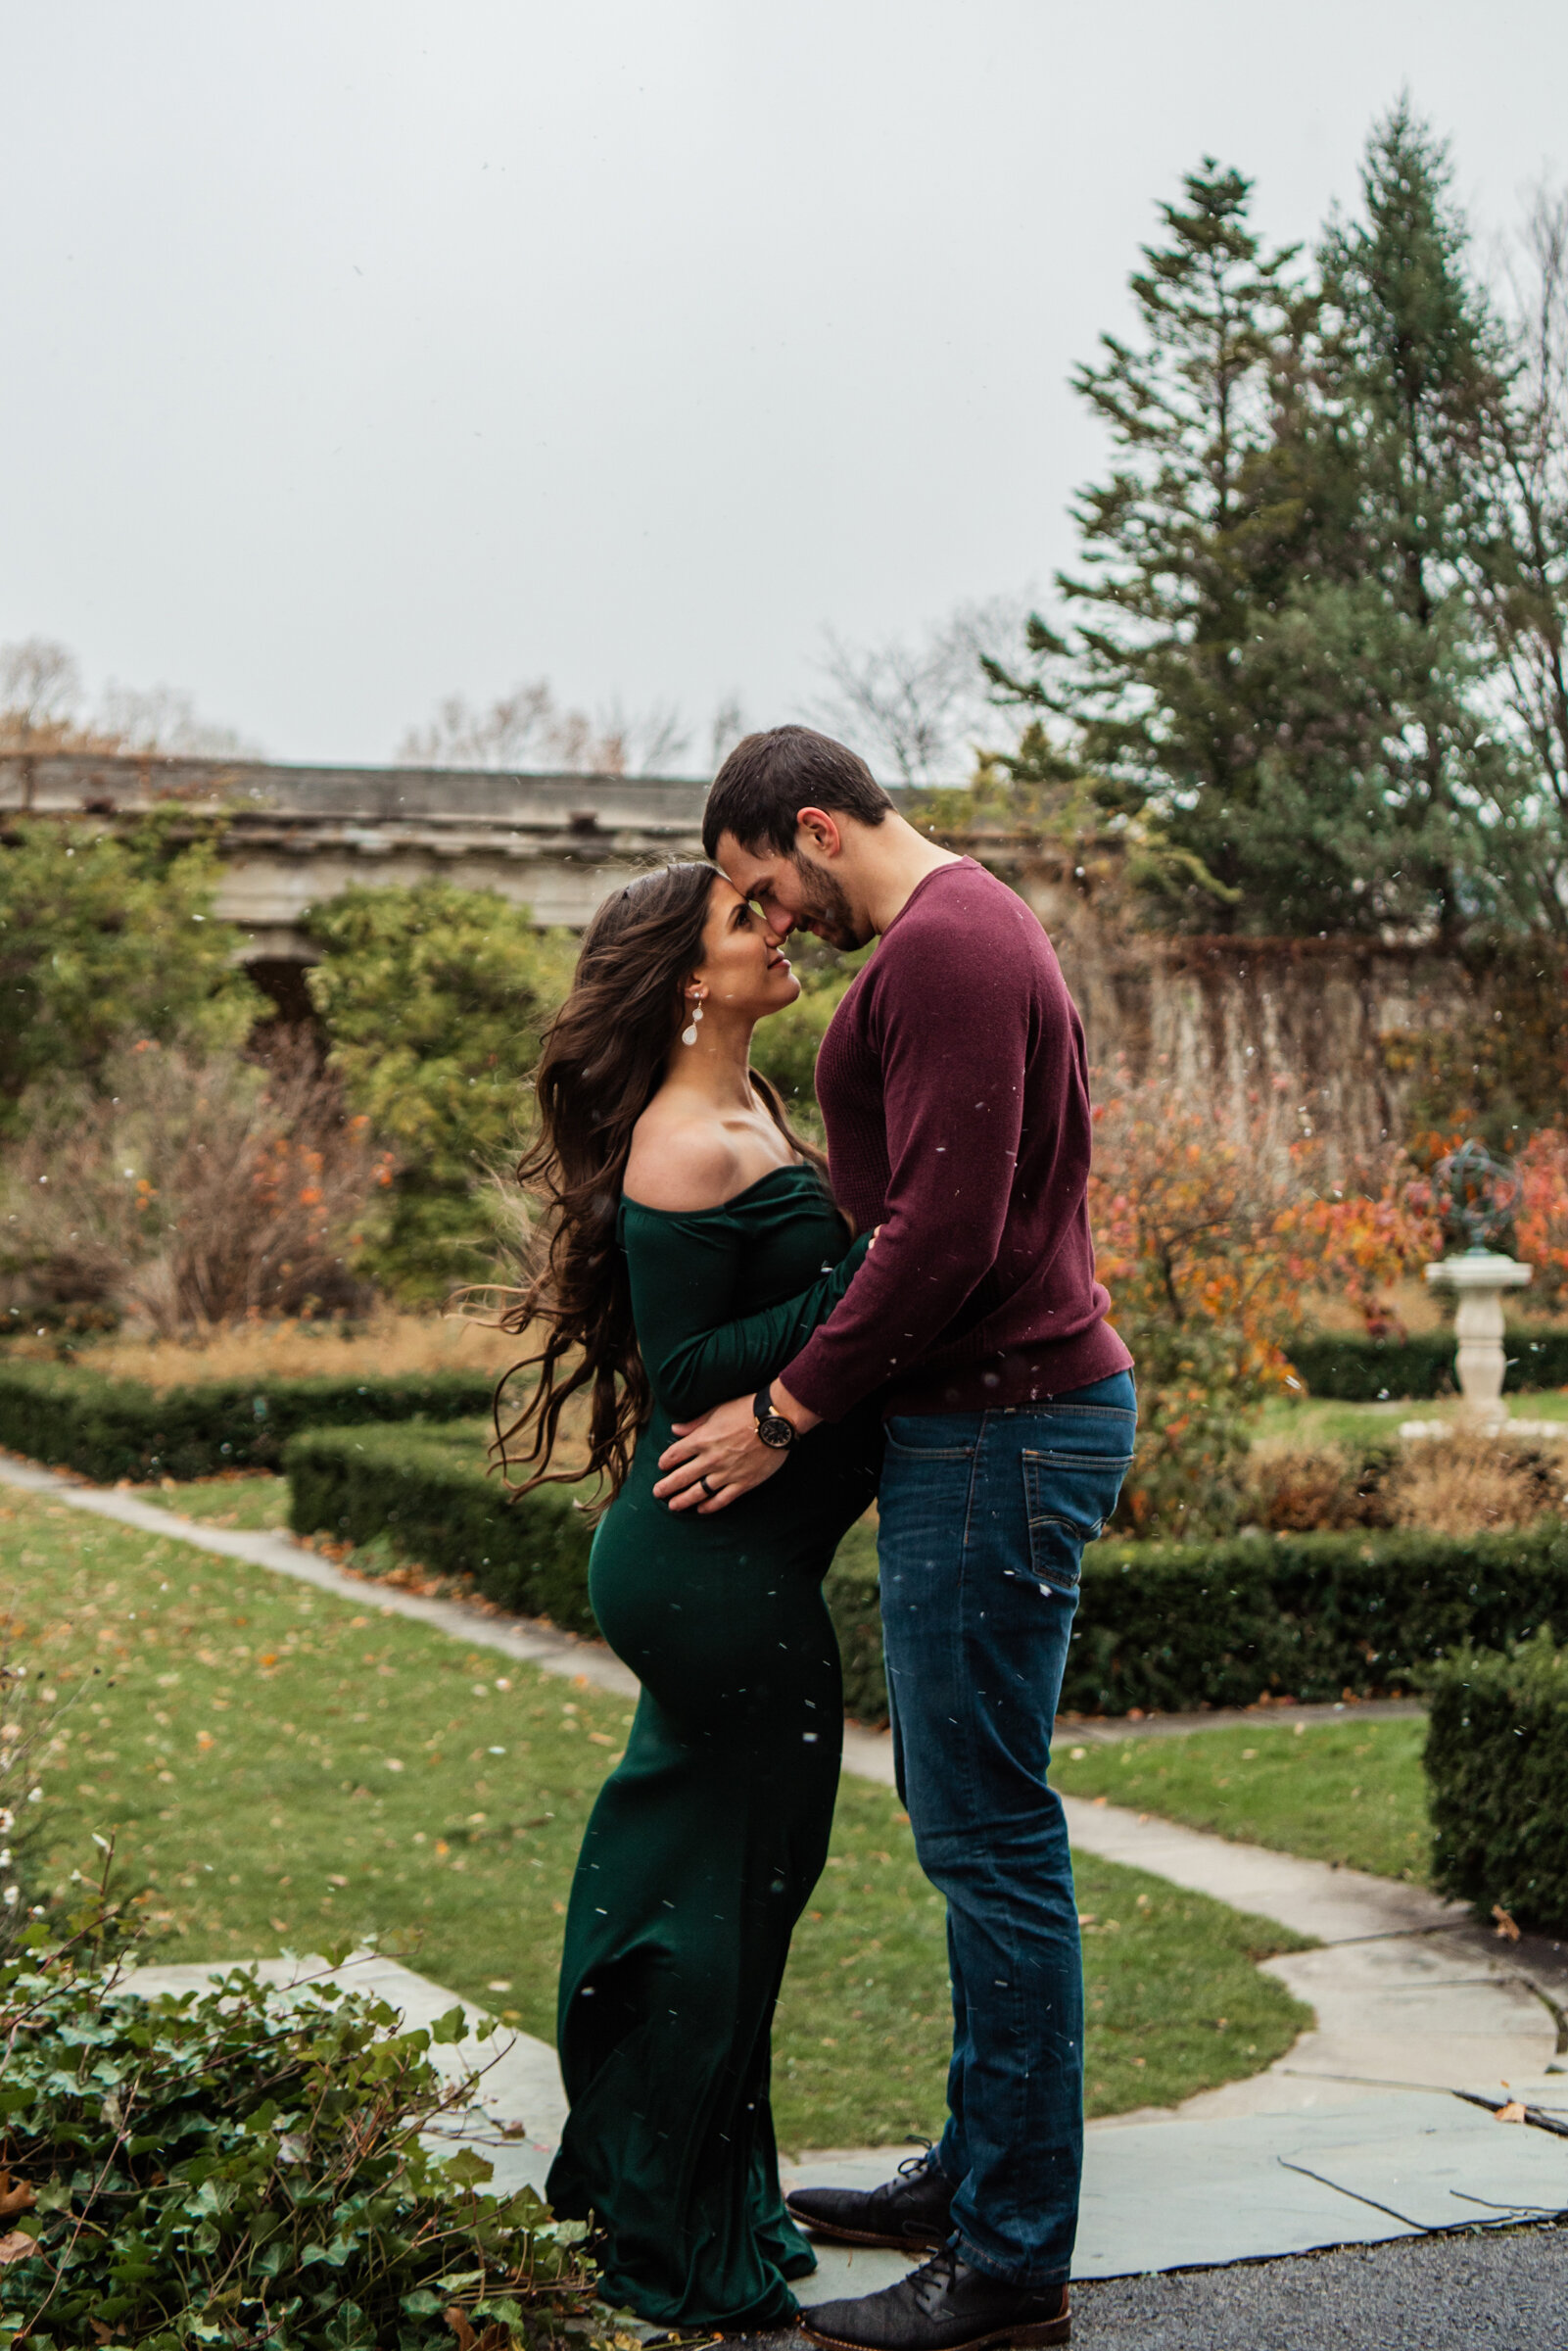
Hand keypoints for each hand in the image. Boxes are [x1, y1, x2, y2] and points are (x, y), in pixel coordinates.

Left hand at [654, 1392, 789, 1513]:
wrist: (775, 1421)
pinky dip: (710, 1506)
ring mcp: (726, 1473)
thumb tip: (675, 1429)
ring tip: (673, 1506)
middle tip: (657, 1493)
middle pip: (682, 1477)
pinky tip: (701, 1509)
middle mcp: (711, 1459)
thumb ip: (694, 1424)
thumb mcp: (716, 1411)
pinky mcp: (743, 1483)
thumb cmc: (746, 1410)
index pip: (676, 1454)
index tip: (662, 1466)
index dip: (666, 1461)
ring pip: (699, 1492)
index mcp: (702, 1439)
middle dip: (667, 1486)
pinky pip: (722, 1499)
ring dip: (683, 1500)